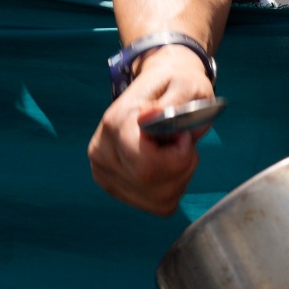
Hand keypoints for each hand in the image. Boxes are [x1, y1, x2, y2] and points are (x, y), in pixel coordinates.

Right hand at [87, 45, 216, 213]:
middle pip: (152, 183)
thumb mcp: (187, 84)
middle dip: (181, 165)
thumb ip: (176, 101)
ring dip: (180, 176)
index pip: (146, 164)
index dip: (178, 154)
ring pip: (158, 198)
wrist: (161, 86)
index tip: (182, 133)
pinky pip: (159, 204)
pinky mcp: (117, 190)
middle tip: (182, 139)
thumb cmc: (177, 85)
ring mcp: (105, 175)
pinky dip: (174, 186)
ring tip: (174, 148)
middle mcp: (101, 153)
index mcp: (115, 123)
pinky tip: (167, 163)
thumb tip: (150, 117)